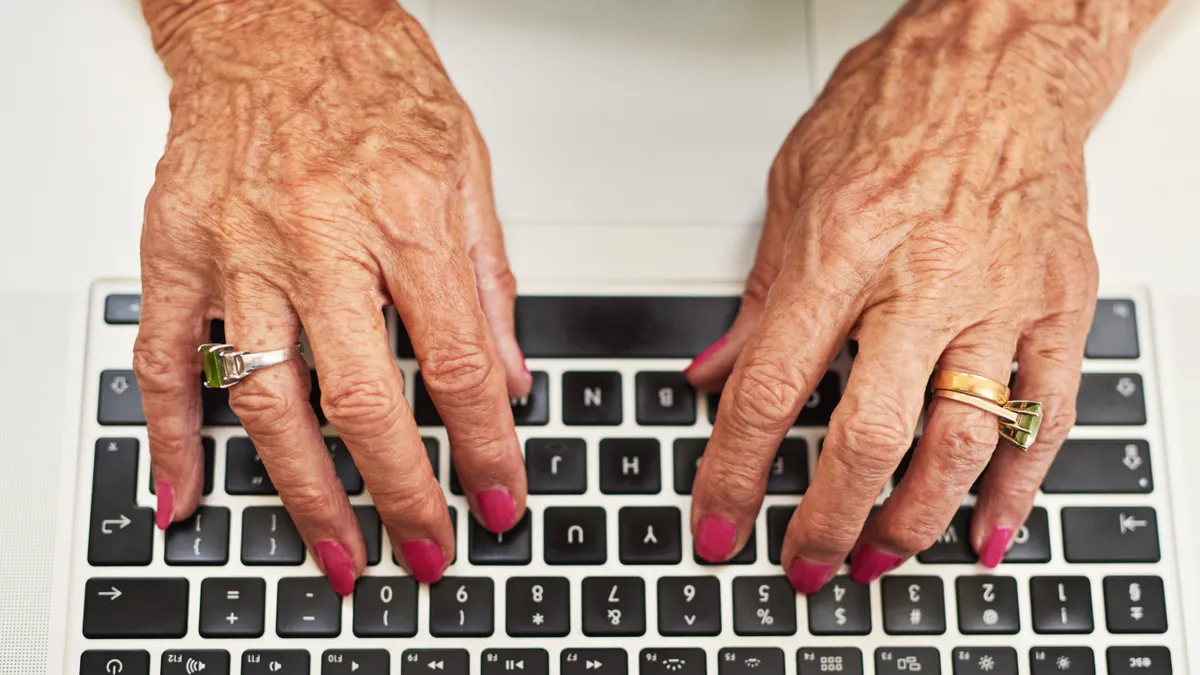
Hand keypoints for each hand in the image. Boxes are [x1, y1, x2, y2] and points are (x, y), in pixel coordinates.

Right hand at [135, 0, 529, 592]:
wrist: (273, 15)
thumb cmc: (372, 76)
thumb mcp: (468, 167)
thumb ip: (490, 280)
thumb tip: (509, 376)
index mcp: (405, 216)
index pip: (456, 364)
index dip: (482, 446)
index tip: (497, 496)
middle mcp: (320, 238)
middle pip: (364, 399)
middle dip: (401, 492)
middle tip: (425, 548)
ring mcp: (239, 249)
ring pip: (268, 398)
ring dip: (303, 491)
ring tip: (335, 551)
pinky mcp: (178, 249)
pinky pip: (168, 356)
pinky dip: (169, 433)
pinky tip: (187, 492)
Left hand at [683, 3, 1126, 588]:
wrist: (1001, 56)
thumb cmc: (898, 106)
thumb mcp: (794, 192)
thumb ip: (759, 300)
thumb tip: (715, 374)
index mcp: (842, 251)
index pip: (770, 390)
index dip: (734, 472)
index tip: (716, 522)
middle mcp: (923, 281)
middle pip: (867, 436)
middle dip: (829, 520)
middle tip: (806, 564)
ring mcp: (1000, 297)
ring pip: (960, 441)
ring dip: (915, 519)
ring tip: (880, 558)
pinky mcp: (1057, 303)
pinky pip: (1047, 413)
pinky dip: (1017, 485)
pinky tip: (988, 529)